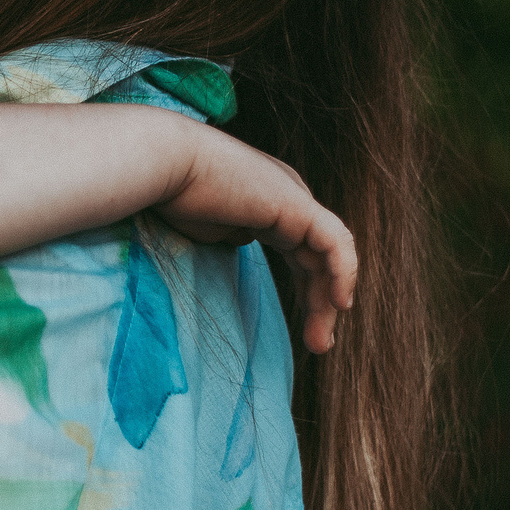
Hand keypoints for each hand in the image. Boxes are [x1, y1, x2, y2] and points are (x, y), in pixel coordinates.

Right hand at [158, 135, 357, 354]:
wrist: (167, 165)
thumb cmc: (176, 193)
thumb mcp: (211, 225)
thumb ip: (233, 235)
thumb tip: (241, 242)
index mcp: (271, 203)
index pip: (302, 251)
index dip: (309, 289)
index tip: (305, 330)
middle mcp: (291, 198)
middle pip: (319, 258)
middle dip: (321, 303)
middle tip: (317, 344)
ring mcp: (297, 199)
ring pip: (330, 257)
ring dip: (328, 301)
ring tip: (320, 342)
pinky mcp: (298, 205)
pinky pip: (335, 245)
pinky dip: (341, 274)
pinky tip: (338, 304)